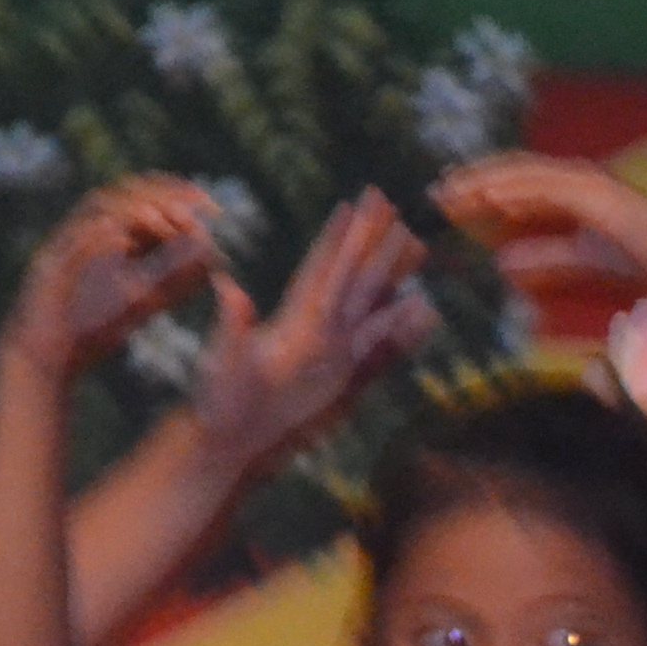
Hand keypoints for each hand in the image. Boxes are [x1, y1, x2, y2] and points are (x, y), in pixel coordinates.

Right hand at [2, 177, 220, 375]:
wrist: (46, 361)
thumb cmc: (92, 334)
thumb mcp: (144, 303)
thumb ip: (173, 281)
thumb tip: (210, 258)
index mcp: (103, 235)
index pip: (140, 197)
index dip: (174, 192)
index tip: (207, 202)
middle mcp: (82, 232)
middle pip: (121, 193)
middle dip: (160, 196)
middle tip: (193, 209)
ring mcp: (63, 245)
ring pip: (96, 210)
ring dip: (133, 213)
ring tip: (166, 224)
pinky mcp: (46, 269)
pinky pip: (70, 244)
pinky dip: (97, 239)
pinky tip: (126, 243)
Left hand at [189, 189, 439, 465]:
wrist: (236, 443)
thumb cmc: (222, 403)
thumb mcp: (224, 361)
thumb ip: (233, 328)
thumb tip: (229, 290)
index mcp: (291, 320)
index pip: (320, 270)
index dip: (335, 238)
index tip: (352, 203)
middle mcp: (316, 330)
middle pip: (351, 277)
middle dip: (371, 241)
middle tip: (391, 203)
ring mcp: (334, 353)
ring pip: (371, 306)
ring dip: (392, 275)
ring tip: (417, 243)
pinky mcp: (344, 380)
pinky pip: (381, 349)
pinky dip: (403, 330)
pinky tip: (424, 311)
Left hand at [435, 153, 646, 301]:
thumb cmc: (641, 261)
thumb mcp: (580, 262)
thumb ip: (545, 260)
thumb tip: (504, 265)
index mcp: (572, 192)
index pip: (517, 185)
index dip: (480, 190)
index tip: (447, 202)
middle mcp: (577, 179)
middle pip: (513, 174)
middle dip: (473, 180)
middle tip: (435, 192)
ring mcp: (587, 183)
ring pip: (526, 177)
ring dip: (488, 183)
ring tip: (454, 194)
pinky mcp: (598, 195)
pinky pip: (551, 190)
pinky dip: (521, 193)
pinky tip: (494, 201)